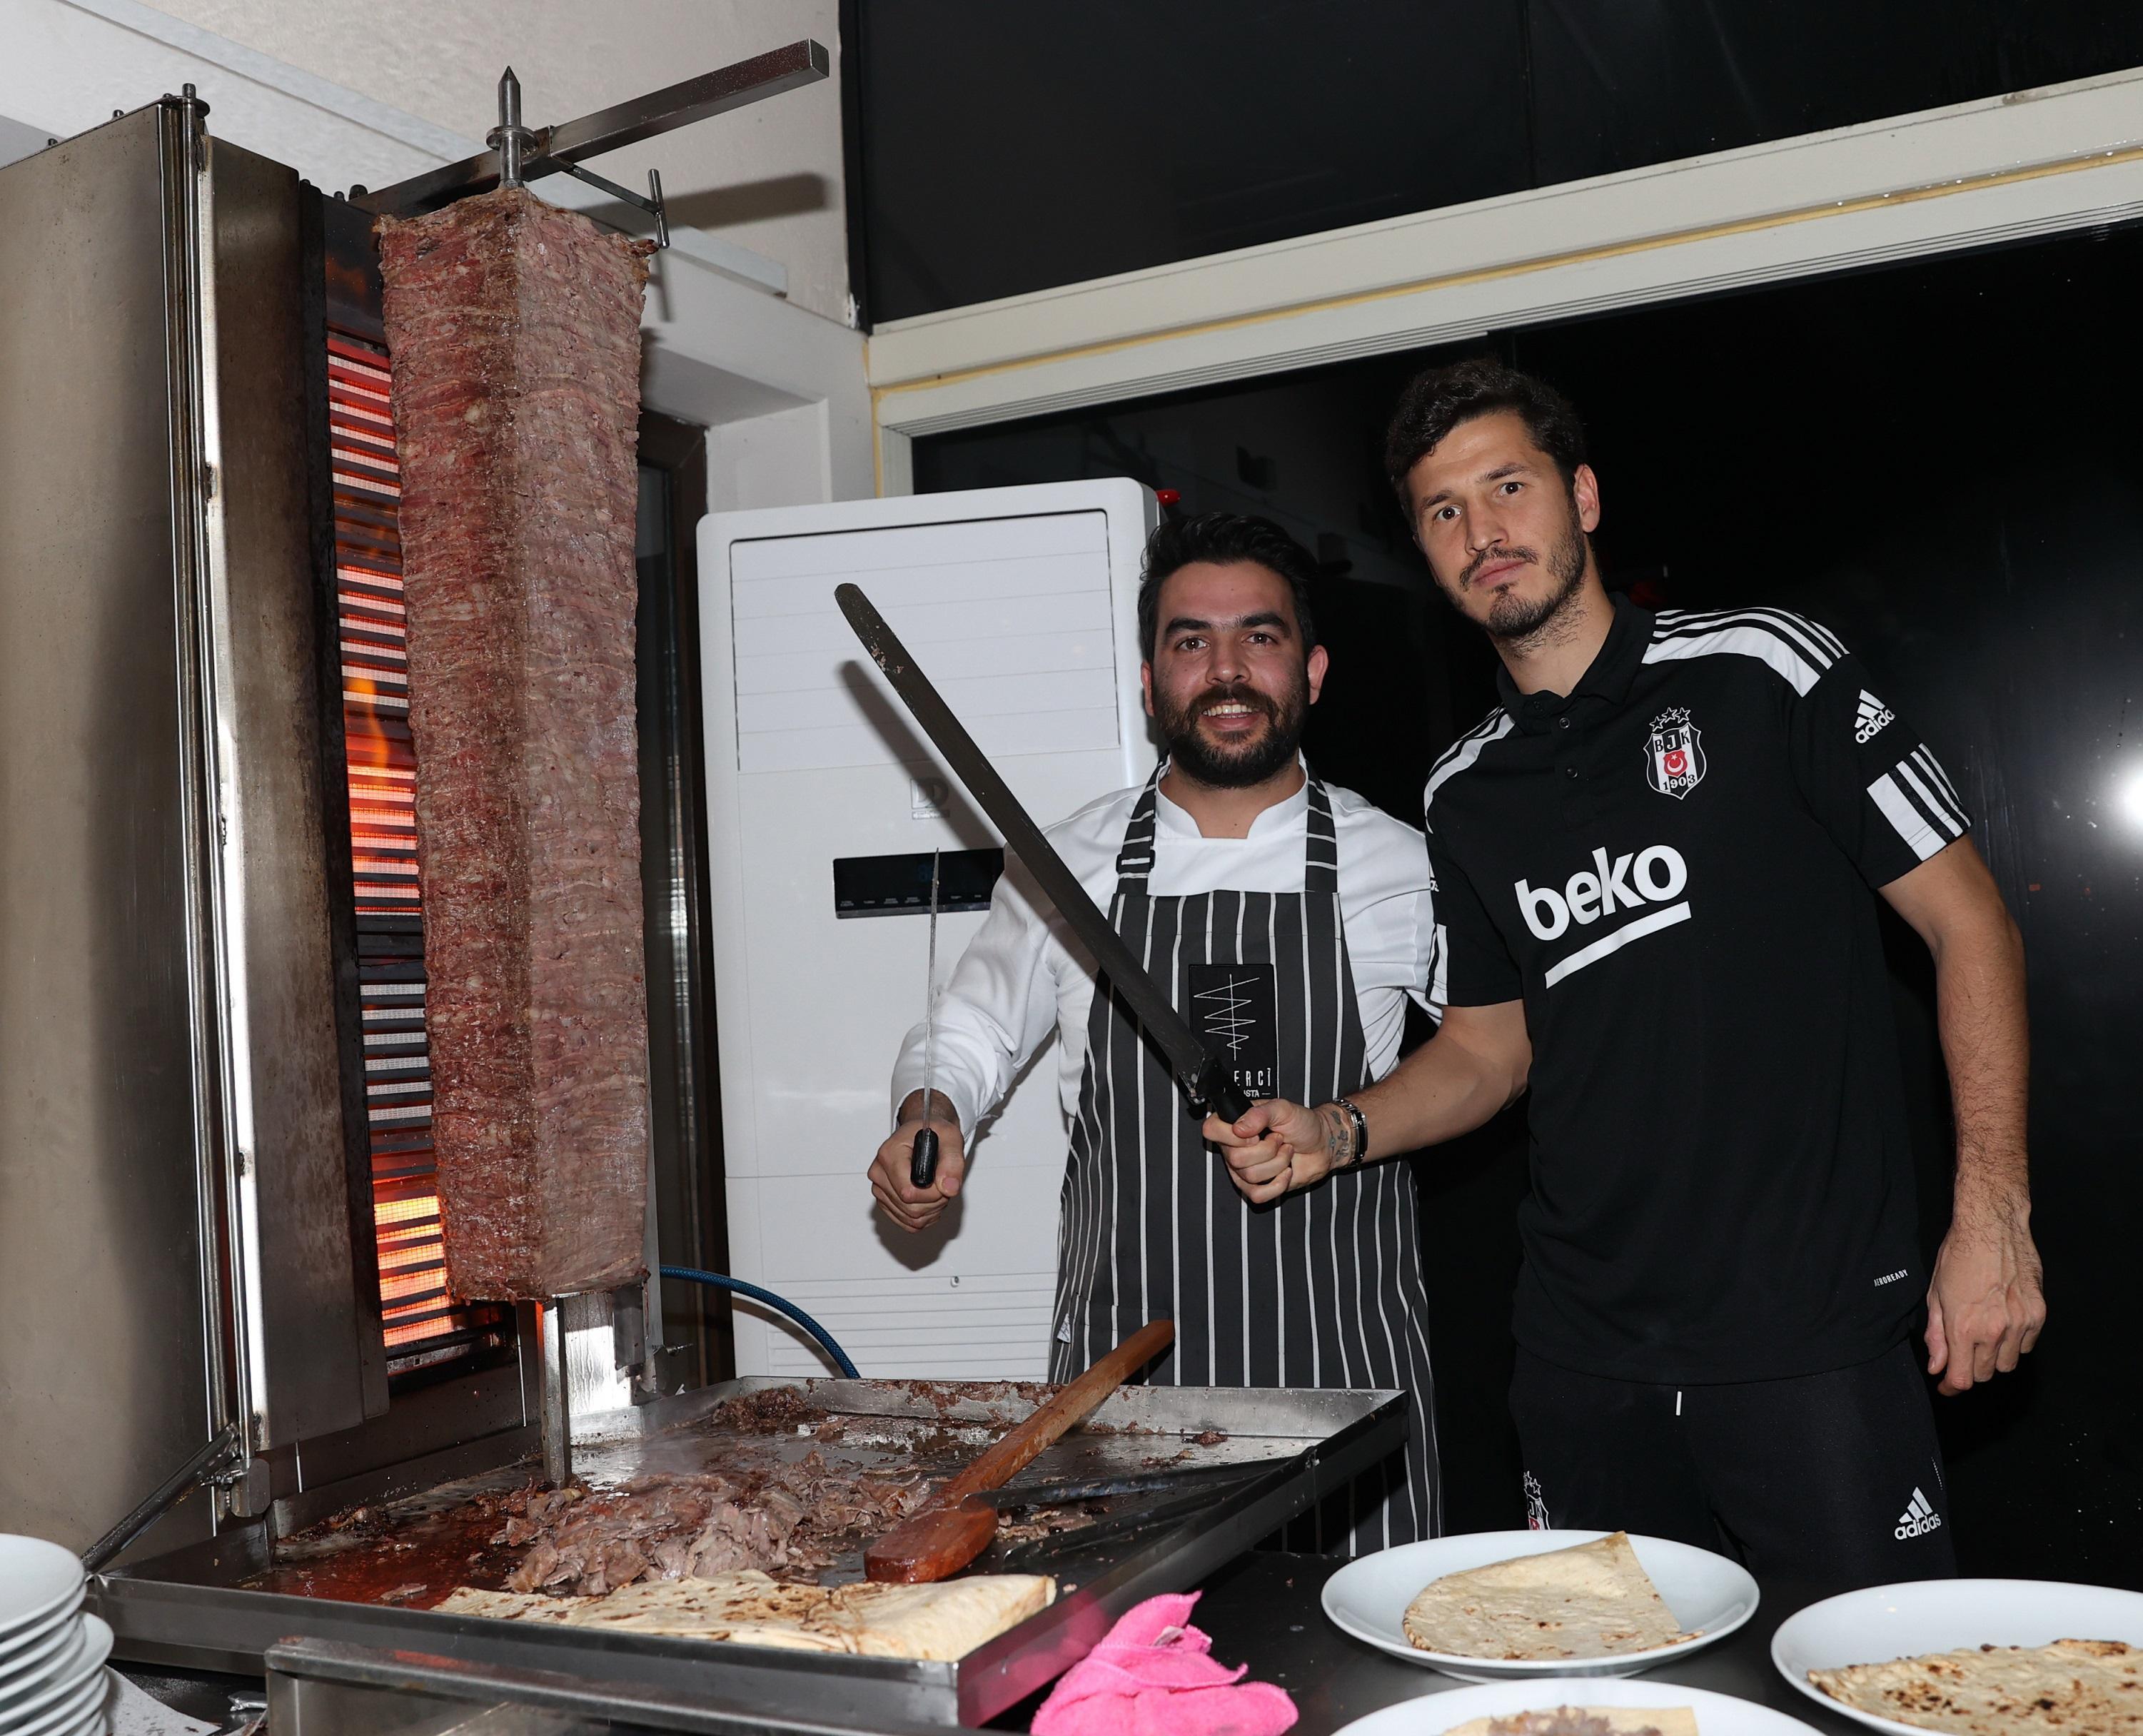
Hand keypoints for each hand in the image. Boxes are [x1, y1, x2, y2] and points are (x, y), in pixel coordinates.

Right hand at [870, 1110, 966, 1231]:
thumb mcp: (950, 1138)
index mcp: (889, 1153)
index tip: (943, 1182)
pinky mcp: (885, 1203)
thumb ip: (952, 1162)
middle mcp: (879, 1172)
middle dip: (935, 1202)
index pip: (908, 1192)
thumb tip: (949, 1187)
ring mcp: (880, 1190)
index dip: (933, 1193)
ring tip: (937, 1188)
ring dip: (932, 1209)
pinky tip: (930, 1199)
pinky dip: (925, 1216)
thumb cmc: (933, 1134)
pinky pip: (908, 1223)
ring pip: (911, 1219)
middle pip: (910, 1208)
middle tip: (943, 1183)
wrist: (924, 1134)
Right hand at [1202, 1098, 1334, 1204]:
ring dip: (1278, 1162)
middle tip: (1278, 1138)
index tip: (1255, 1133)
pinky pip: (1257, 1195)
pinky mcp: (1255, 1187)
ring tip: (1285, 1150)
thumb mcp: (1282, 1108)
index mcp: (1233, 1123)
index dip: (1233, 1135)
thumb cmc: (1301, 1124)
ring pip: (1250, 1175)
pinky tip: (1286, 1171)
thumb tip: (1239, 1129)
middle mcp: (1232, 1147)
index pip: (1211, 1130)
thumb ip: (1259, 1113)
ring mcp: (1242, 1169)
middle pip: (1235, 1158)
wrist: (1321, 1144)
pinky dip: (1278, 1183)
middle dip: (1267, 1149)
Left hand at [1925, 1195, 2045, 1393]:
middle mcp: (1994, 1331)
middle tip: (1962, 1354)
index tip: (1947, 1386)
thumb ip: (1936, 1335)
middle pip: (1985, 1374)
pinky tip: (2004, 1324)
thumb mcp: (1935, 1294)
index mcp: (1964, 1327)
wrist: (1992, 1227)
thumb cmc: (1958, 1255)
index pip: (1962, 1378)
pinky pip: (2028, 1346)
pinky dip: (2015, 1343)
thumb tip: (1937, 1366)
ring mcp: (2020, 1324)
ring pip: (2009, 1364)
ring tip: (1984, 1336)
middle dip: (1970, 1369)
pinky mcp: (2039, 1314)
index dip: (1952, 1387)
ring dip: (1994, 1358)